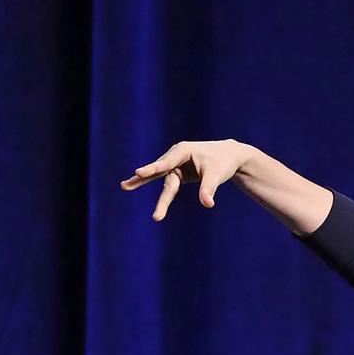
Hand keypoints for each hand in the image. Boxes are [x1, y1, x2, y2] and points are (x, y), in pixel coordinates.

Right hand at [120, 139, 248, 219]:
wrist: (229, 157)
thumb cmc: (223, 163)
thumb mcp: (216, 175)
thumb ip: (209, 189)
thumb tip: (208, 204)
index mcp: (182, 151)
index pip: (165, 163)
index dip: (152, 169)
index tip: (138, 172)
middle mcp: (175, 156)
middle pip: (159, 172)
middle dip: (143, 180)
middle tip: (124, 186)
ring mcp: (175, 165)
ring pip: (160, 178)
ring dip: (141, 182)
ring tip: (124, 186)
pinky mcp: (178, 173)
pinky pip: (166, 184)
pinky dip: (156, 190)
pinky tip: (135, 185)